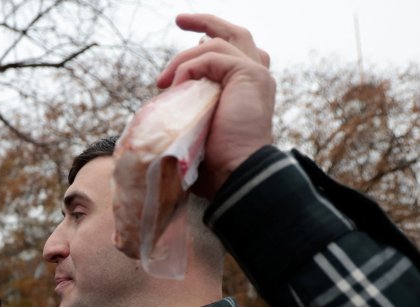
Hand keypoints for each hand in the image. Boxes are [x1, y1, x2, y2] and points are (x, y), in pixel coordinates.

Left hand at [155, 14, 275, 197]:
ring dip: (183, 58)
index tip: (189, 49)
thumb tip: (165, 103)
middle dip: (206, 22)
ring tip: (162, 81)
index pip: (235, 54)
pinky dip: (189, 68)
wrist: (236, 174)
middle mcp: (257, 77)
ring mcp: (256, 74)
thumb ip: (192, 108)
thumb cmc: (216, 165)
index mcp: (249, 90)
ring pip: (216, 42)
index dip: (210, 46)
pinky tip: (175, 87)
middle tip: (179, 20)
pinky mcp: (249, 74)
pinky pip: (211, 57)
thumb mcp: (199, 127)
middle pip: (235, 33)